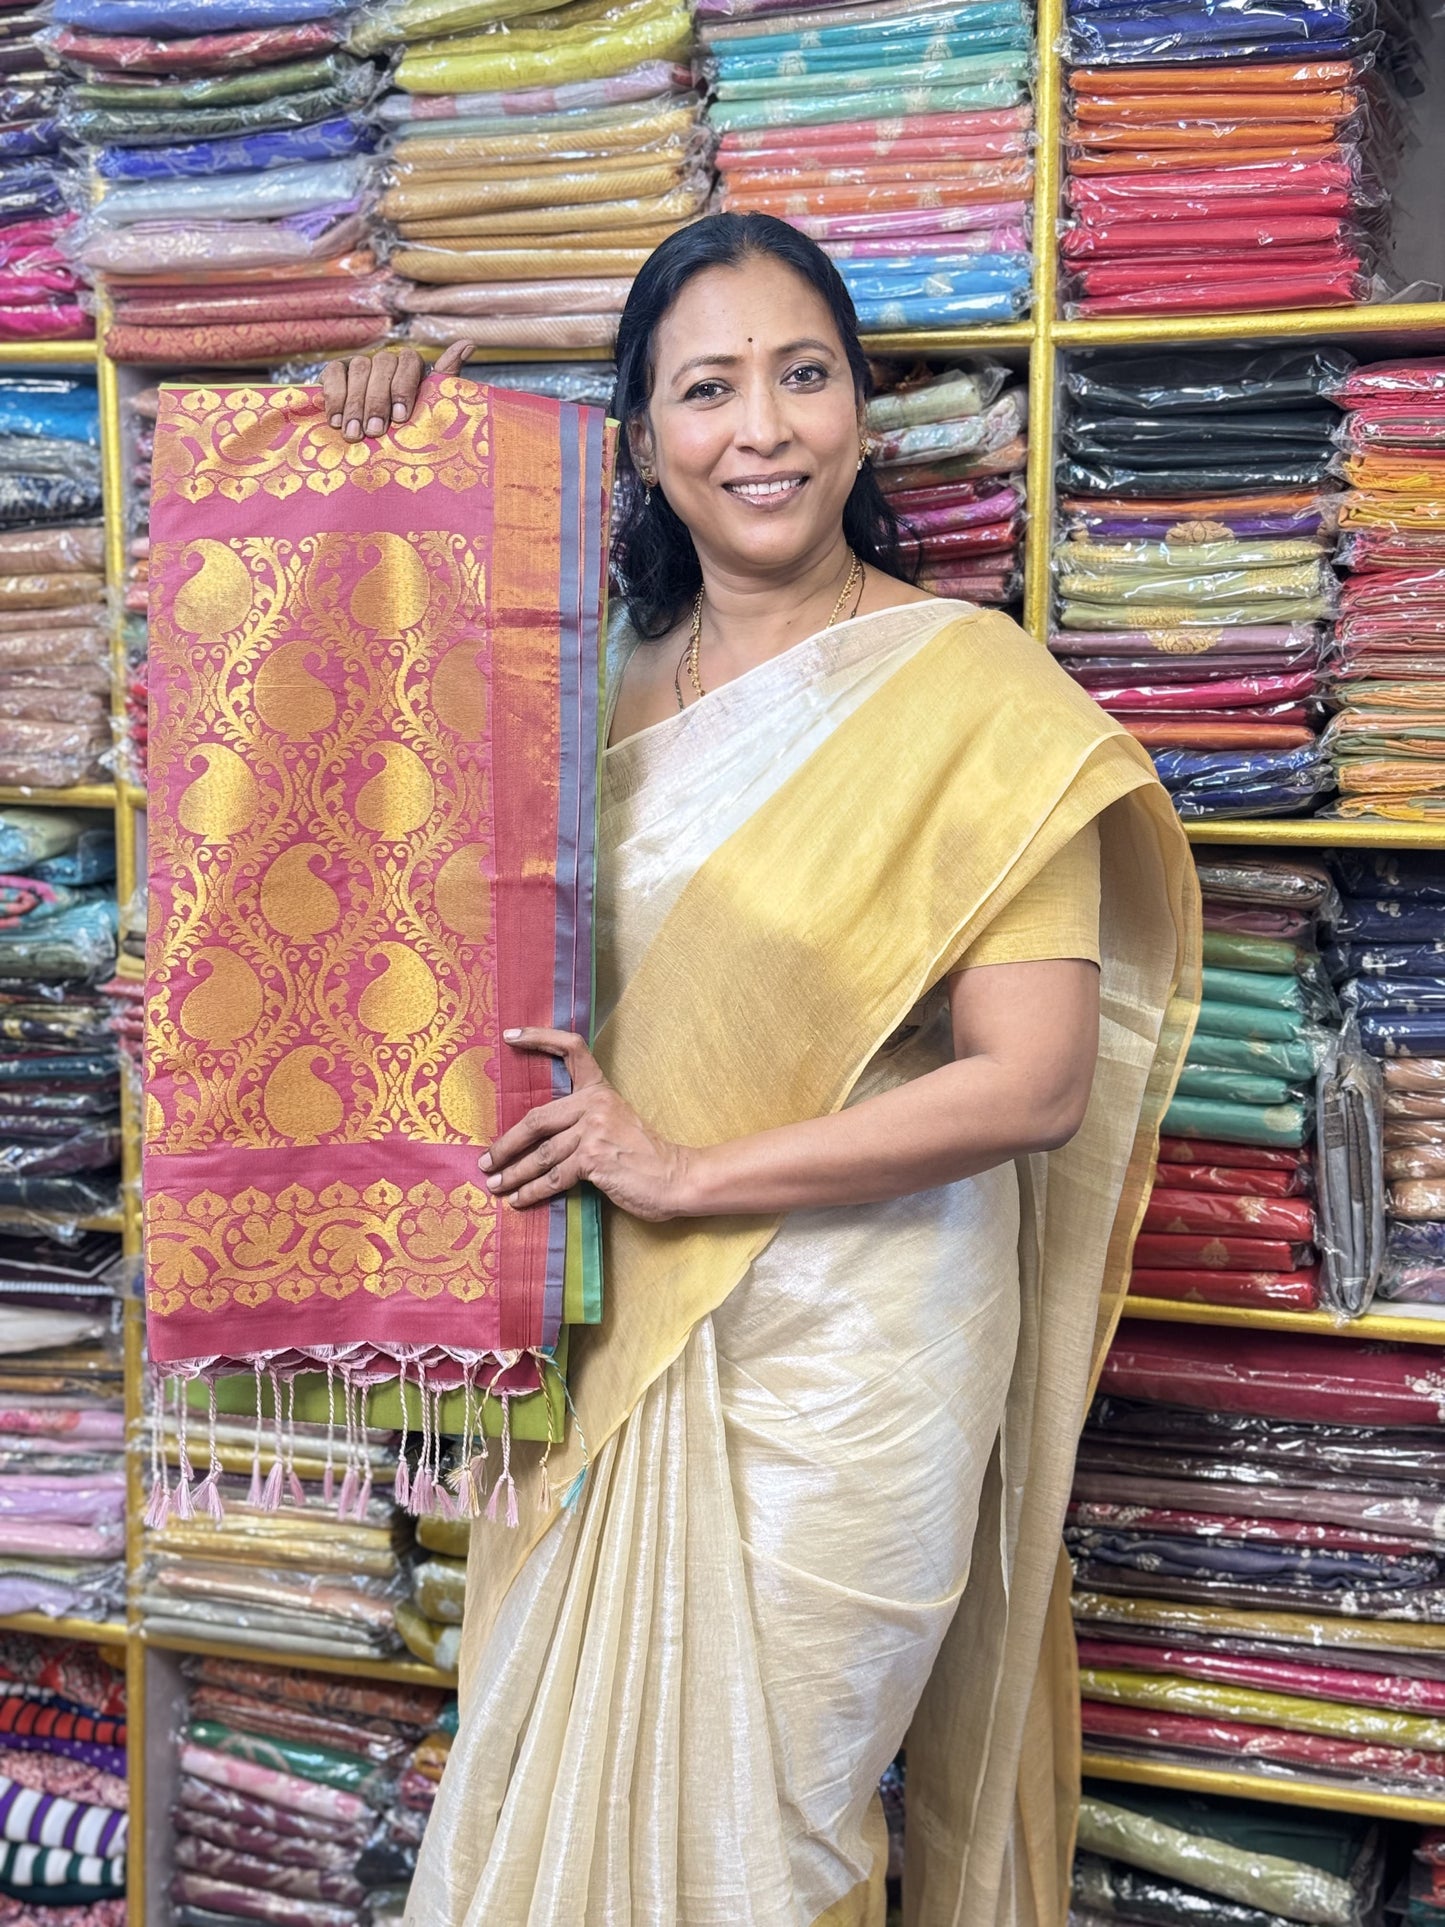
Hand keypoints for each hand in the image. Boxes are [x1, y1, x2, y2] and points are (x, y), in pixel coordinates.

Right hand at [319, 340, 469, 440]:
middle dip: (376, 402)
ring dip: (355, 404)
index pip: (409, 362)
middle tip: (375, 432)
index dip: (403, 388)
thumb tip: (469, 343)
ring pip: (358, 369)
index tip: (400, 417)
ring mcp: (360, 364)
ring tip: (354, 433)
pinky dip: (334, 396)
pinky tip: (336, 421)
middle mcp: (386, 361)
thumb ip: (447, 378)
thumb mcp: (431, 408)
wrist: (378, 444)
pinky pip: (332, 373)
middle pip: (381, 367)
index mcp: (411, 366)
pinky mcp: (337, 371)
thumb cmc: (410, 427)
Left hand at [481, 1028, 693, 1221]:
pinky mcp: (594, 1158)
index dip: (540, 1038)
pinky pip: (553, 1177)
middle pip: (537, 1119)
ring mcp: (594, 1130)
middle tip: (486, 1160)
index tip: (510, 1037)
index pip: (572, 1049)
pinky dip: (532, 1191)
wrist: (675, 1178)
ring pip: (541, 1153)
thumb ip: (584, 1122)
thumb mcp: (616, 1124)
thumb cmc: (644, 1156)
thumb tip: (539, 1140)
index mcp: (600, 1091)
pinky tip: (519, 1200)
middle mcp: (595, 1104)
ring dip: (514, 1173)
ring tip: (495, 1185)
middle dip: (507, 1144)